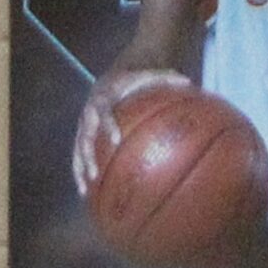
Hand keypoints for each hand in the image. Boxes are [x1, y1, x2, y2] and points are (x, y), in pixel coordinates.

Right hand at [71, 69, 192, 194]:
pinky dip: (80, 172)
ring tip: (86, 189)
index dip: (108, 125)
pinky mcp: (82, 136)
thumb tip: (189, 82)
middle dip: (88, 155)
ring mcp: (83, 126)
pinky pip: (78, 155)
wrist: (109, 80)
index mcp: (103, 98)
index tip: (116, 139)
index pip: (103, 112)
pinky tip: (86, 192)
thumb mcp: (148, 75)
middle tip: (95, 173)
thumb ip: (165, 78)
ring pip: (78, 149)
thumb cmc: (133, 81)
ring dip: (80, 169)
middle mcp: (89, 113)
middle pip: (84, 135)